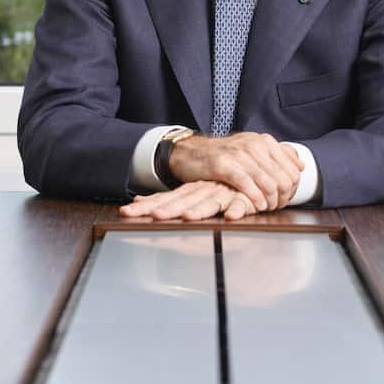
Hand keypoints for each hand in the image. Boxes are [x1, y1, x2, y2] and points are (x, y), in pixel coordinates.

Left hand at [119, 179, 258, 220]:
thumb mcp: (195, 191)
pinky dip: (236, 209)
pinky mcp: (245, 196)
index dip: (147, 205)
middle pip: (183, 200)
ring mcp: (224, 191)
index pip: (165, 197)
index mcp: (191, 189)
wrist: (257, 165)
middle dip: (168, 209)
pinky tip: (231, 217)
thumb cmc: (221, 184)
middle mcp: (204, 189)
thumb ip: (170, 197)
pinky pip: (241, 203)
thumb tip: (136, 199)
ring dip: (199, 210)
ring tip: (187, 218)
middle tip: (154, 217)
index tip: (127, 212)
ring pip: (210, 201)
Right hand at [167, 132, 301, 212]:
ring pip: (268, 183)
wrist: (191, 151)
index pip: (292, 169)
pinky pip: (247, 185)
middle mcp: (255, 145)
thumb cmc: (224, 155)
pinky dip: (255, 198)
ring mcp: (239, 155)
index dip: (292, 189)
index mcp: (265, 141)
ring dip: (270, 201)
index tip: (285, 198)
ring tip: (267, 208)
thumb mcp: (252, 149)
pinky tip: (257, 205)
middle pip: (283, 179)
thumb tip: (300, 165)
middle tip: (277, 207)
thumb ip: (277, 156)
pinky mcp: (224, 166)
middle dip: (283, 197)